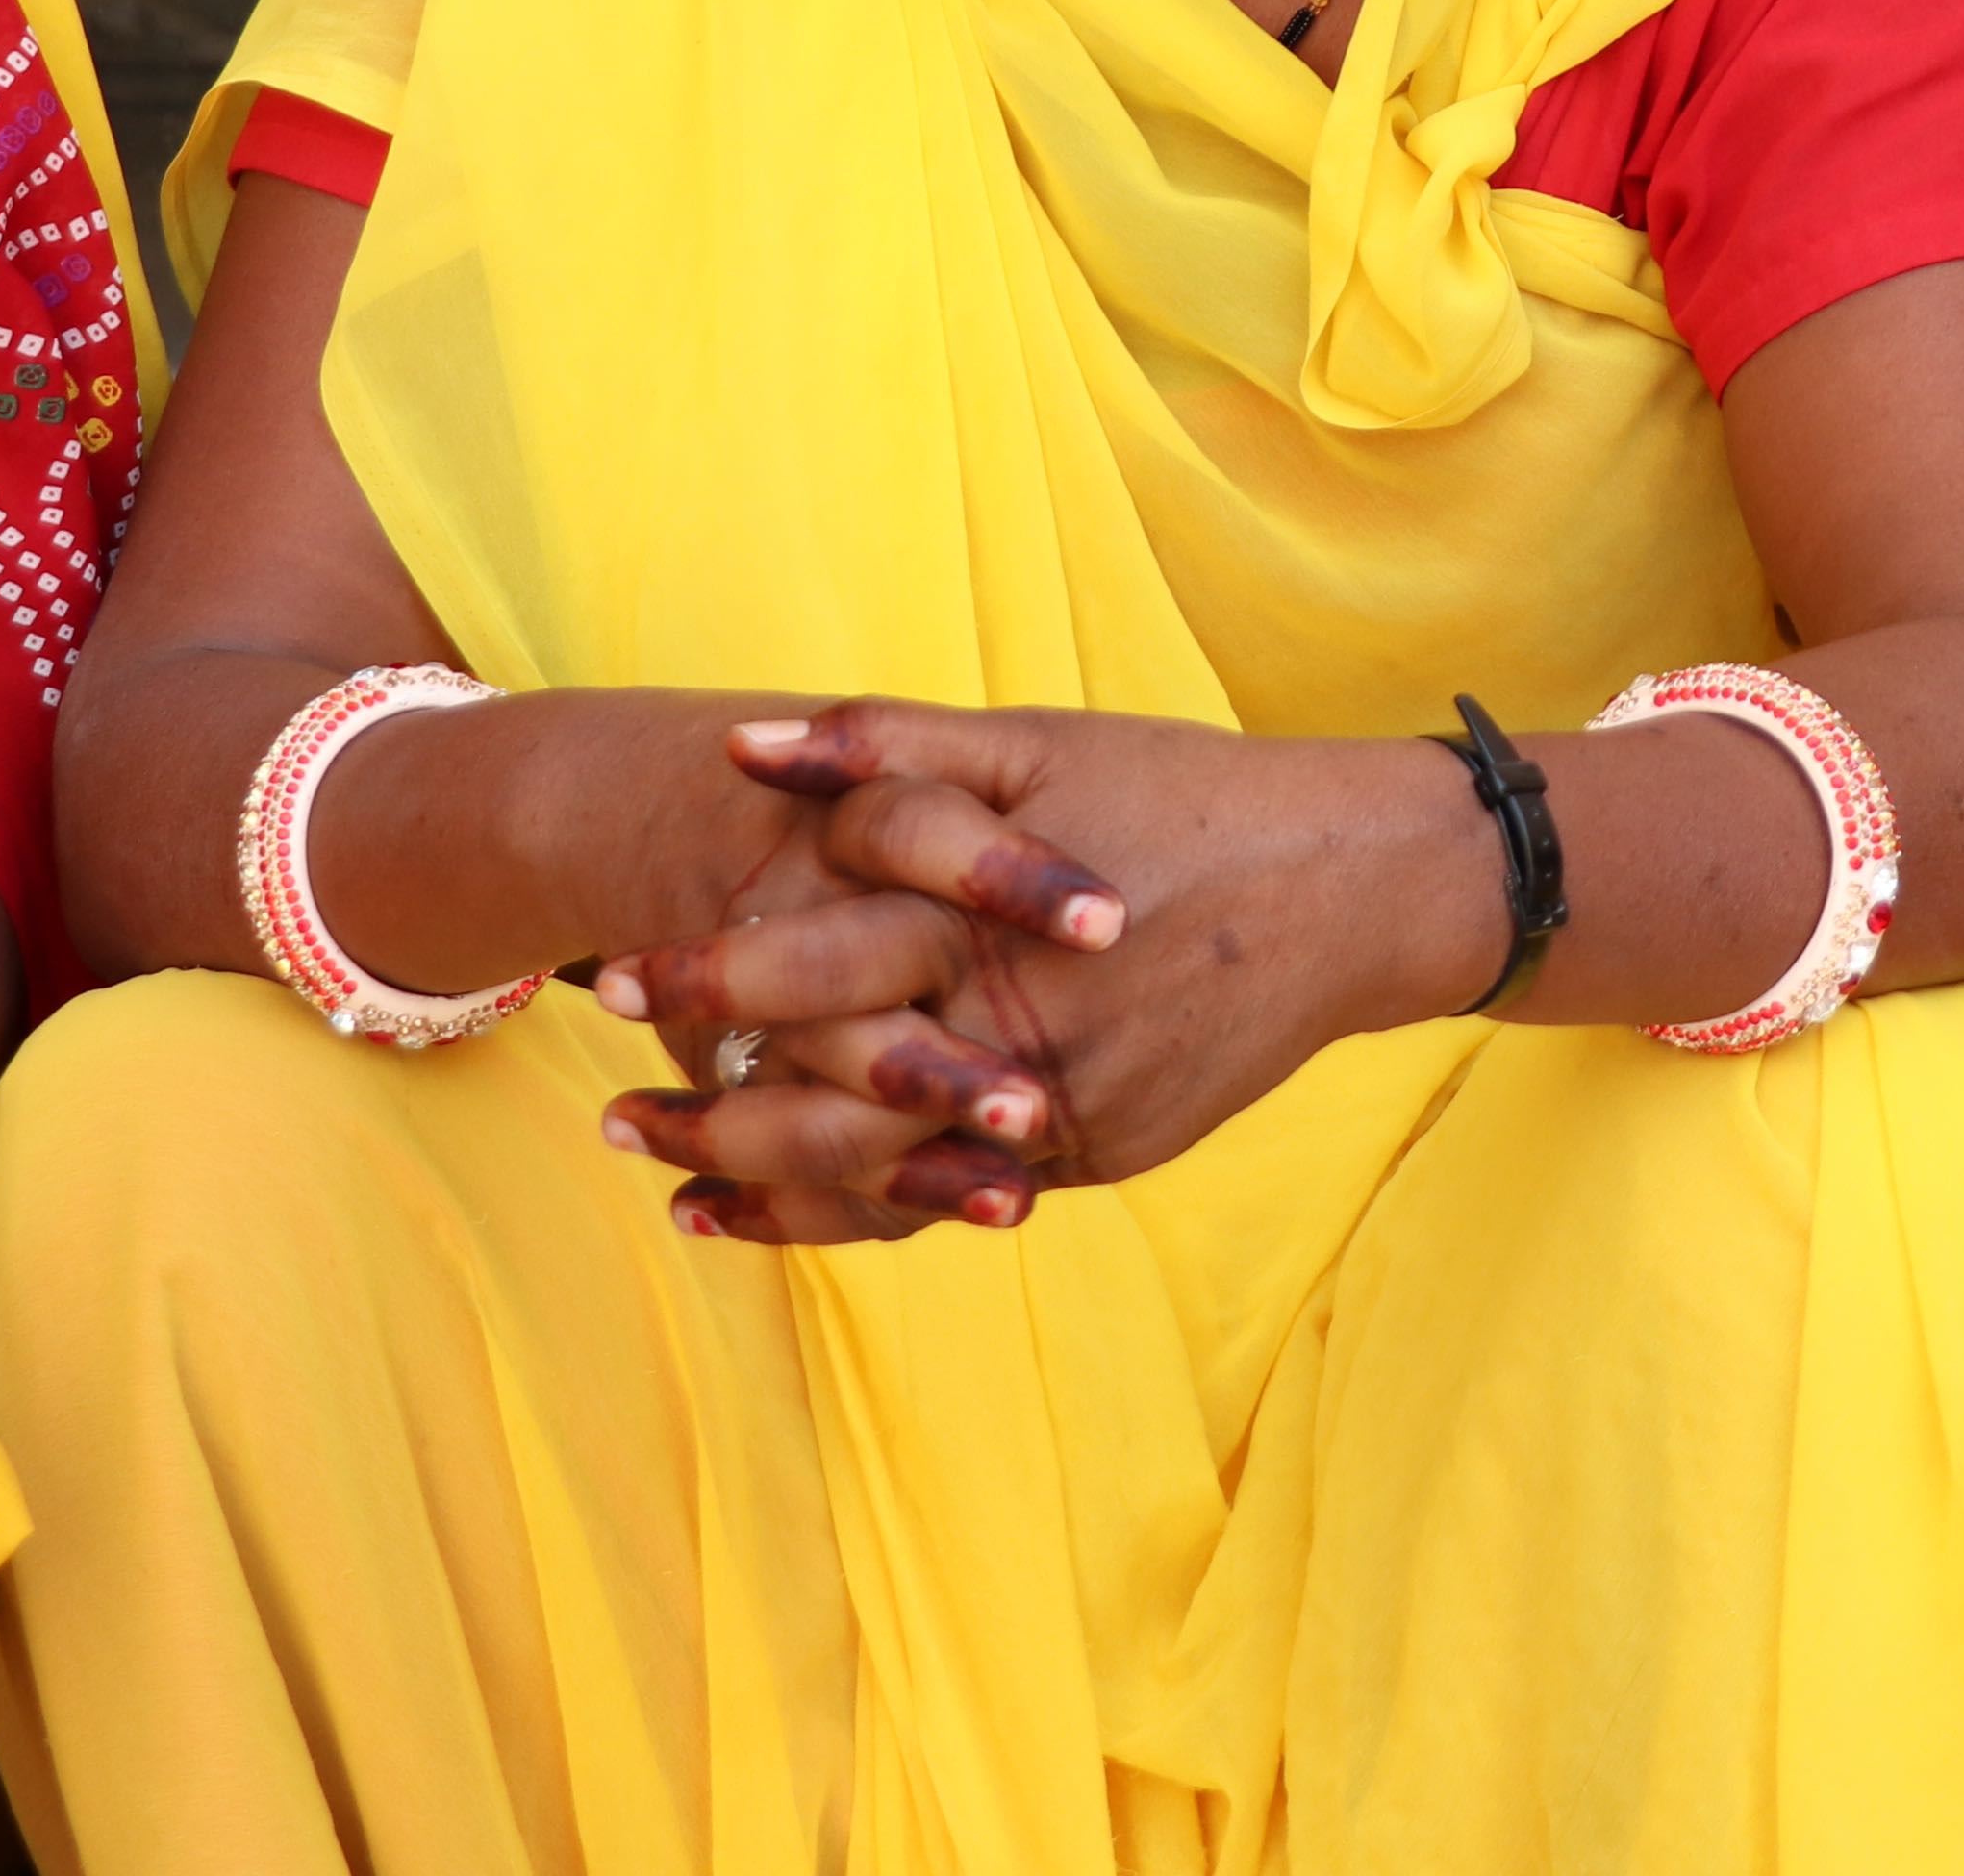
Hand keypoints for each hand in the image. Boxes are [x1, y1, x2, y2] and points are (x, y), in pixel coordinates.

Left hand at [596, 702, 1483, 1243]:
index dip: (712, 977)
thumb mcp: (1038, 743)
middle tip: (610, 1120)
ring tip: (673, 1192)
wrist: (1353, 890)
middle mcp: (1018, 1030)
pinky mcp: (1103, 1154)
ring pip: (890, 1178)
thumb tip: (743, 745)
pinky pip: (961, 1200)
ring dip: (769, 1187)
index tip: (617, 983)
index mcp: (985, 918)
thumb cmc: (1182, 794)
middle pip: (833, 1098)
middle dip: (711, 1112)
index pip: (817, 963)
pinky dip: (866, 1214)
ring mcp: (1067, 1111)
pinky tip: (783, 1219)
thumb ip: (887, 746)